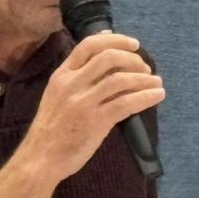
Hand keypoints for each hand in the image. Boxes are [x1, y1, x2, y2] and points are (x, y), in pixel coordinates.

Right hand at [20, 31, 161, 181]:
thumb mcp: (57, 96)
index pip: (89, 45)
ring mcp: (83, 102)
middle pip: (108, 57)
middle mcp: (72, 84)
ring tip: (156, 83)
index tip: (134, 45)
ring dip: (144, 79)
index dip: (115, 40)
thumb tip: (104, 62)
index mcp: (62, 75)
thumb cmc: (51, 128)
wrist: (40, 158)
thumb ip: (77, 79)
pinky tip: (157, 96)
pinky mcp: (96, 121)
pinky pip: (126, 104)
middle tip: (145, 68)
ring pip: (120, 79)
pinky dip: (146, 97)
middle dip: (133, 59)